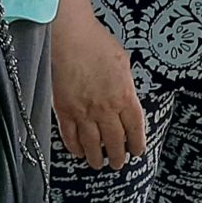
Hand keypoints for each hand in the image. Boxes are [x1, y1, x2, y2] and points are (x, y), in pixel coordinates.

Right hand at [51, 11, 146, 169]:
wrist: (71, 37)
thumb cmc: (98, 44)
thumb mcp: (123, 63)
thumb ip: (125, 84)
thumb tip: (125, 97)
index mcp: (125, 96)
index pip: (135, 128)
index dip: (136, 143)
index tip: (137, 151)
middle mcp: (106, 109)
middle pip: (115, 141)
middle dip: (118, 156)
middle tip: (118, 164)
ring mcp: (84, 112)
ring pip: (93, 144)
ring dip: (96, 158)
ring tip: (98, 165)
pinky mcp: (64, 111)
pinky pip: (70, 136)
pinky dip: (75, 147)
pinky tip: (79, 152)